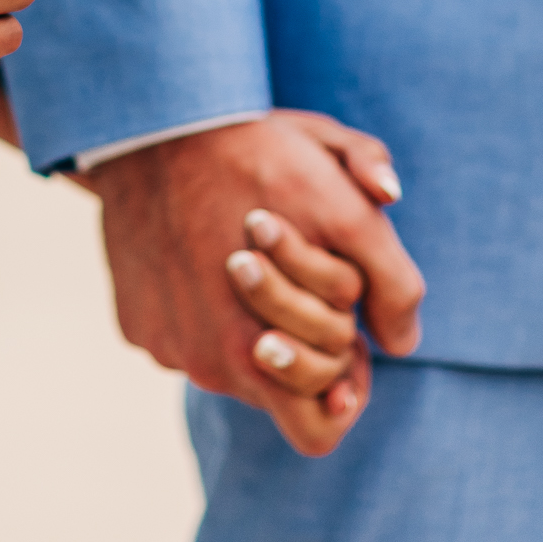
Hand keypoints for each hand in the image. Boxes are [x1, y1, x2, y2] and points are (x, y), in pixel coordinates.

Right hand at [87, 110, 424, 456]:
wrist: (155, 124)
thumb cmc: (260, 148)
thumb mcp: (344, 186)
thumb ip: (391, 269)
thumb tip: (402, 341)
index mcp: (286, 334)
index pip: (329, 417)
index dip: (347, 372)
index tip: (346, 330)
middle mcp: (228, 357)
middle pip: (281, 399)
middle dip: (303, 352)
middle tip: (303, 293)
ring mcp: (179, 347)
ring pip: (229, 368)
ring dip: (247, 330)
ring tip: (250, 263)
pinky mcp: (139, 330)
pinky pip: (181, 341)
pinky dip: (196, 311)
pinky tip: (200, 253)